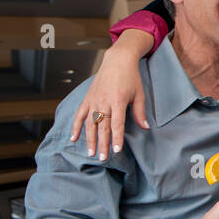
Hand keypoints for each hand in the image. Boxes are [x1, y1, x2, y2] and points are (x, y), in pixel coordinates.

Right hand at [71, 30, 152, 160]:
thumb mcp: (139, 94)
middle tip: (103, 158)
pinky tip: (74, 138)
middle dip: (103, 144)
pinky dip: (75, 127)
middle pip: (102, 127)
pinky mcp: (87, 99)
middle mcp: (103, 102)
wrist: (117, 61)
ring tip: (91, 153)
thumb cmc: (131, 78)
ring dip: (90, 139)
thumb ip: (140, 112)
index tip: (116, 150)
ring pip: (89, 124)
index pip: (117, 124)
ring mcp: (93, 101)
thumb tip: (145, 127)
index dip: (116, 138)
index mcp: (117, 101)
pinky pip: (79, 115)